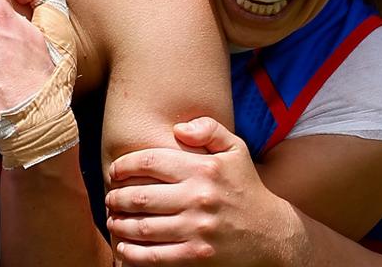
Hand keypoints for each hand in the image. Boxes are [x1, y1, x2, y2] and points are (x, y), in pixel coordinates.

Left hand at [106, 118, 300, 265]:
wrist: (271, 233)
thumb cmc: (246, 188)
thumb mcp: (236, 150)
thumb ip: (209, 129)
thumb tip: (178, 128)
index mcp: (204, 168)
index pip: (150, 161)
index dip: (124, 166)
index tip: (115, 172)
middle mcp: (199, 197)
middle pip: (140, 197)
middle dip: (116, 198)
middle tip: (110, 199)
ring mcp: (197, 229)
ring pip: (143, 227)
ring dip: (120, 224)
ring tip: (113, 220)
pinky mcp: (197, 255)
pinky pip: (154, 256)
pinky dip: (133, 253)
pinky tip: (124, 247)